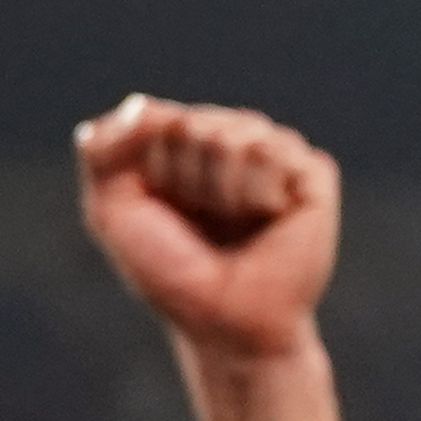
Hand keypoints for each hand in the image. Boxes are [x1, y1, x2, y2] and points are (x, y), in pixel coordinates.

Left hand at [77, 93, 339, 361]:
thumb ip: (108, 150)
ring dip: (218, 189)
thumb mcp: (113, 209)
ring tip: (231, 220)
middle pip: (190, 122)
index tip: (156, 206)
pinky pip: (273, 153)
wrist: (222, 318)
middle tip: (198, 218)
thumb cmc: (168, 267)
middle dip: (182, 178)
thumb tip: (140, 102)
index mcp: (179, 142)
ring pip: (232, 134)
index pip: (151, 116)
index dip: (146, 168)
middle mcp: (228, 139)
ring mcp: (273, 153)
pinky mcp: (312, 173)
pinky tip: (267, 219)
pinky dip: (257, 194)